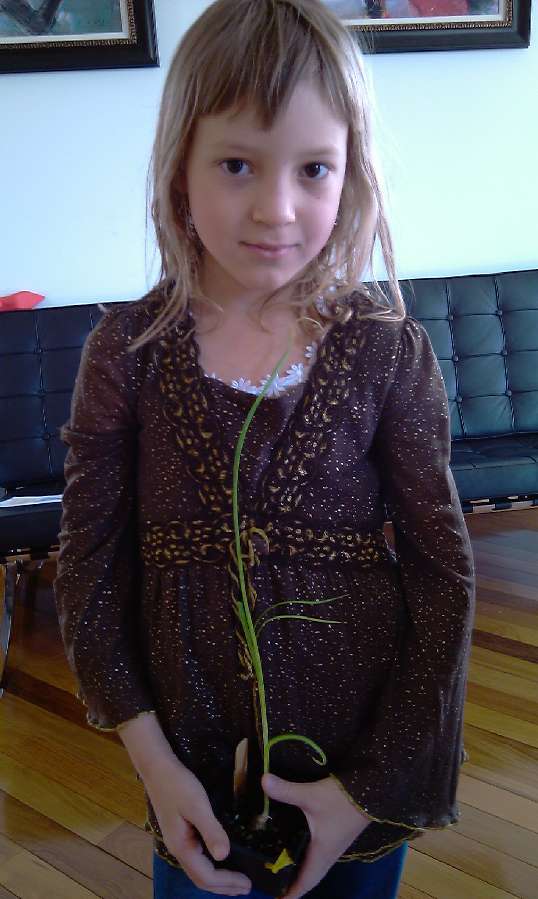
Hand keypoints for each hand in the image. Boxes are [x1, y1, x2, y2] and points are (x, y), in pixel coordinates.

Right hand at [143, 756, 251, 895]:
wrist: (158, 767)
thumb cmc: (178, 785)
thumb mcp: (197, 805)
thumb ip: (210, 830)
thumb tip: (224, 856)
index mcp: (182, 846)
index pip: (205, 876)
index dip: (226, 883)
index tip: (247, 883)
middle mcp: (178, 849)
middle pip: (201, 878)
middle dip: (223, 887)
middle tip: (246, 888)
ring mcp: (177, 841)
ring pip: (198, 869)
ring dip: (217, 878)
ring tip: (236, 880)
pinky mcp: (180, 832)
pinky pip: (197, 858)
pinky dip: (211, 865)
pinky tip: (219, 859)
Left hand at [262, 772, 370, 898]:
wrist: (372, 791)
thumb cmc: (342, 800)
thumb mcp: (311, 795)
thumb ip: (286, 790)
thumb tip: (263, 781)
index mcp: (321, 854)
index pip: (305, 883)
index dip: (290, 894)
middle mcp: (328, 855)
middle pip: (309, 878)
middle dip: (292, 883)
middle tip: (273, 882)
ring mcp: (334, 846)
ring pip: (314, 866)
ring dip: (300, 870)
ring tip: (281, 867)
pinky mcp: (336, 835)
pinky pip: (319, 855)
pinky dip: (306, 857)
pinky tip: (297, 845)